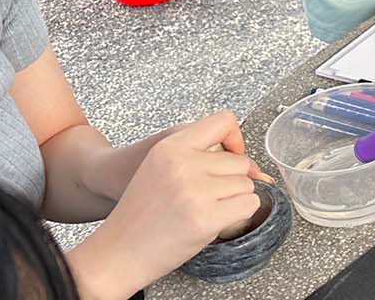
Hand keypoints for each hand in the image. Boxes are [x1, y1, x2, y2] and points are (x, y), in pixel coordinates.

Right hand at [74, 113, 267, 295]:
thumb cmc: (141, 215)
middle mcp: (182, 163)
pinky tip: (212, 222)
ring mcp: (194, 190)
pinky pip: (249, 205)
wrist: (116, 253)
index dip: (235, 141)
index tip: (230, 157)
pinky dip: (239, 215)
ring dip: (233, 201)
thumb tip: (258, 170)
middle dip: (232, 182)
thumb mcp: (162, 170)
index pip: (224, 121)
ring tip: (201, 212)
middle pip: (241, 162)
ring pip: (247, 185)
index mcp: (170, 146)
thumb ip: (204, 159)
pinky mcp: (204, 217)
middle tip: (204, 200)